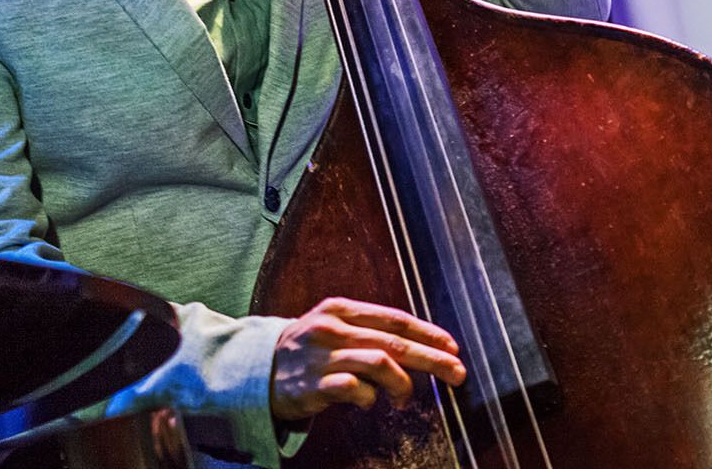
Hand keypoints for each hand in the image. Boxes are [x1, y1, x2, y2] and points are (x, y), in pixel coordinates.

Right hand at [270, 296, 465, 421]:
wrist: (254, 368)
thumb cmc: (304, 349)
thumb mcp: (331, 326)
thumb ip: (366, 331)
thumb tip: (415, 345)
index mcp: (340, 309)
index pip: (395, 319)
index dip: (428, 332)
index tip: (453, 346)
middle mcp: (332, 329)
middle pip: (395, 342)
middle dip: (433, 358)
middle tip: (457, 373)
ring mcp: (322, 356)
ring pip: (380, 363)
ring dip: (403, 383)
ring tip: (404, 397)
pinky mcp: (313, 385)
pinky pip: (355, 390)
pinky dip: (370, 398)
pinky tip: (369, 402)